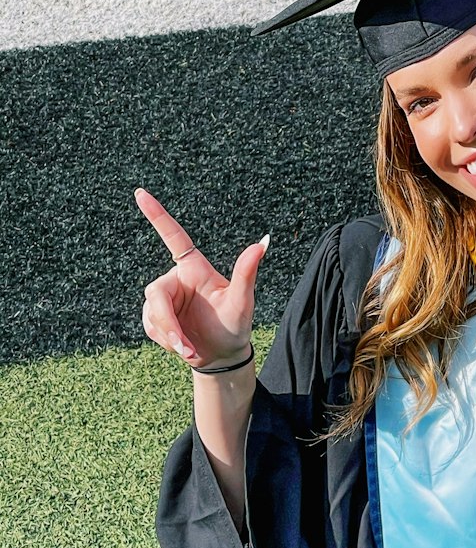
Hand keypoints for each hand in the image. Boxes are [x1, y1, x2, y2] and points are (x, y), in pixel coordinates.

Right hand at [136, 189, 268, 367]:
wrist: (223, 354)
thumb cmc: (236, 325)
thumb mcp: (242, 301)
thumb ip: (246, 273)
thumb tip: (263, 242)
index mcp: (194, 268)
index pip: (173, 236)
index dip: (157, 215)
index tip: (140, 192)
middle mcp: (176, 279)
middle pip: (156, 294)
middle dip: (168, 323)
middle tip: (184, 346)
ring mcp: (164, 299)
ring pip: (152, 313)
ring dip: (170, 336)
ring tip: (191, 350)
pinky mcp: (155, 318)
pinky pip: (151, 327)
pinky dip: (167, 342)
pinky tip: (184, 349)